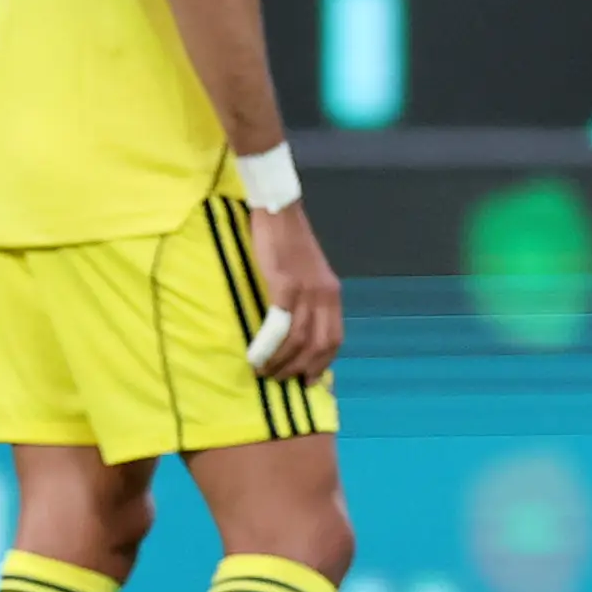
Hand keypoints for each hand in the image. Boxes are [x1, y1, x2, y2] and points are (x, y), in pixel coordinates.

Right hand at [248, 200, 343, 380]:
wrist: (279, 211)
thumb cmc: (289, 243)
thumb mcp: (309, 273)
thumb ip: (309, 300)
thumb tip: (298, 332)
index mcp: (333, 293)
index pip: (335, 337)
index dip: (323, 363)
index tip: (309, 380)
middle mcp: (324, 294)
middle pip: (319, 344)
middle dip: (300, 368)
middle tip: (280, 380)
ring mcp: (306, 289)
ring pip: (298, 338)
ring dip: (281, 361)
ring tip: (263, 371)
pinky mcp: (285, 283)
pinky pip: (279, 323)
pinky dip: (269, 344)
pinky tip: (256, 355)